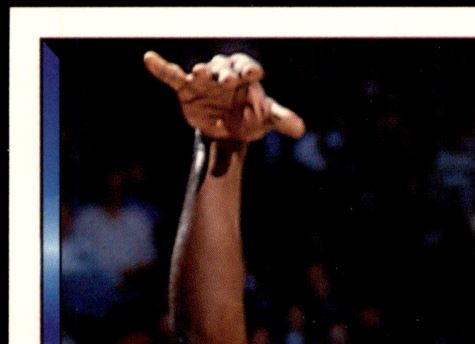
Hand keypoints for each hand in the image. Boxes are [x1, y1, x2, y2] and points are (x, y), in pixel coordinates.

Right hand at [144, 51, 304, 141]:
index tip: (253, 75)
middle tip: (229, 81)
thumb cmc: (251, 116)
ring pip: (201, 71)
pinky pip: (172, 75)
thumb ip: (282, 119)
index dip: (250, 70)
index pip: (247, 67)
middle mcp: (224, 73)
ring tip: (200, 73)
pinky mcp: (186, 88)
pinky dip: (161, 67)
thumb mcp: (267, 118)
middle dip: (226, 74)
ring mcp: (204, 79)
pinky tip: (149, 58)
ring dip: (201, 72)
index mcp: (244, 75)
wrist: (230, 128)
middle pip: (224, 69)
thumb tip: (301, 129)